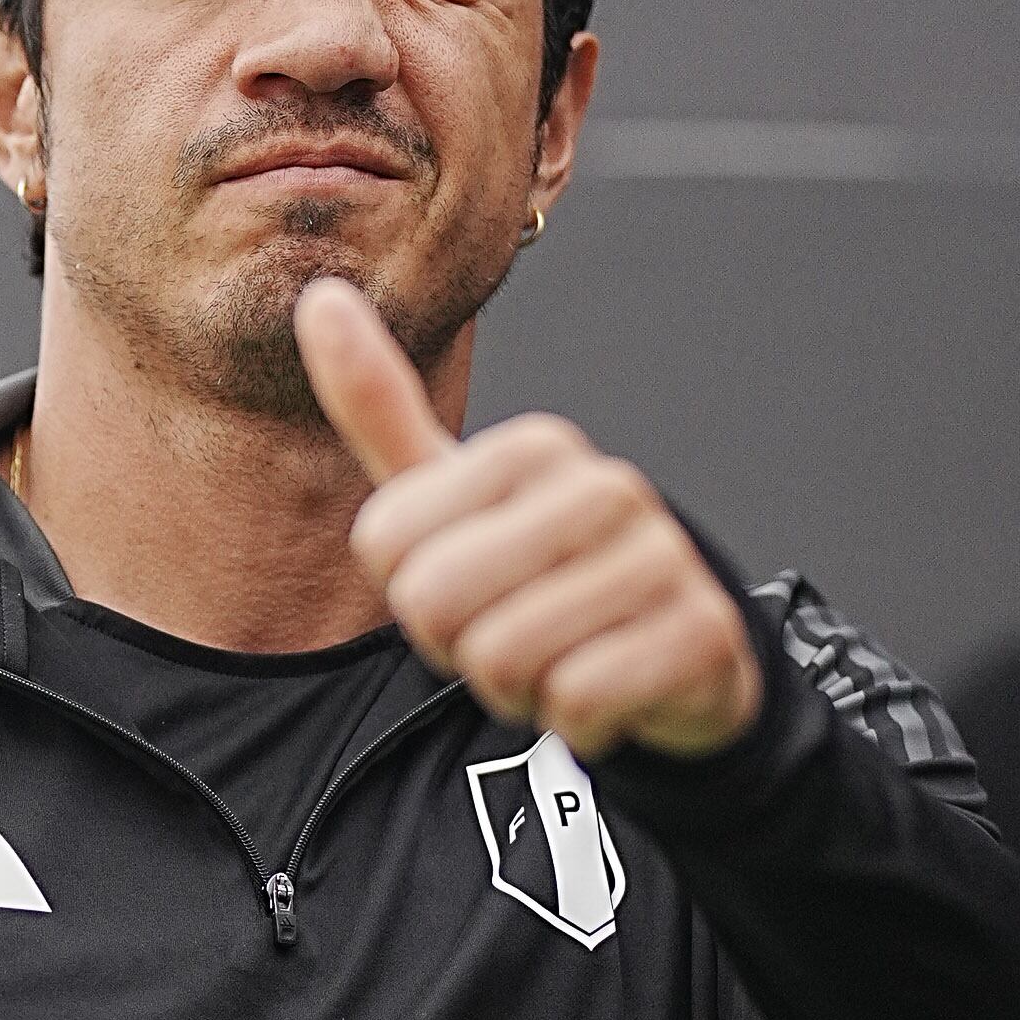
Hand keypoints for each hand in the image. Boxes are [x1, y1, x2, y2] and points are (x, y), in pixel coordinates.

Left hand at [295, 277, 762, 761]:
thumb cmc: (543, 569)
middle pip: (436, 605)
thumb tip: (319, 297)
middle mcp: (604, 488)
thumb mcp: (452, 491)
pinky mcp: (700, 633)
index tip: (469, 584)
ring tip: (560, 656)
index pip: (387, 549)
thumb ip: (379, 405)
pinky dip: (578, 721)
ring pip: (505, 660)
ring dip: (518, 688)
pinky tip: (607, 686)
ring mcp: (660, 557)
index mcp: (531, 450)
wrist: (675, 647)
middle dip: (458, 646)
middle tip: (510, 629)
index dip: (411, 593)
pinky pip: (579, 702)